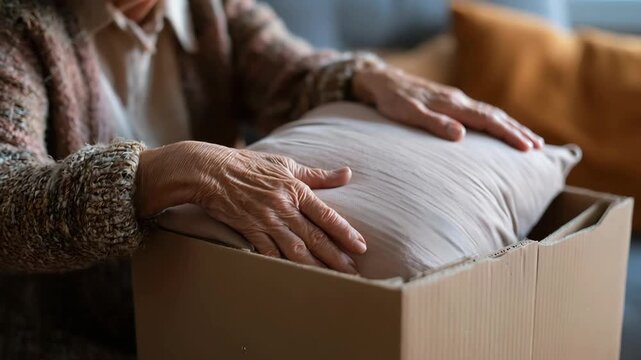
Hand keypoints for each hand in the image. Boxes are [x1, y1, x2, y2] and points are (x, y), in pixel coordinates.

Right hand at [135, 141, 365, 273]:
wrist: (211, 170)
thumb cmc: (250, 165)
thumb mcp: (286, 164)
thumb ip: (318, 175)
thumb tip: (347, 174)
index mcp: (295, 189)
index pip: (326, 214)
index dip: (345, 232)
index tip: (361, 247)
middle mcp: (283, 207)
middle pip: (314, 237)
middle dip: (335, 257)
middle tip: (353, 273)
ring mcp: (265, 221)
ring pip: (294, 249)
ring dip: (314, 266)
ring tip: (331, 280)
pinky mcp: (249, 231)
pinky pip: (268, 253)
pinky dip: (282, 266)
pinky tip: (294, 279)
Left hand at [352, 65, 543, 150]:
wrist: (382, 82)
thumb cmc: (393, 101)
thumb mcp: (408, 114)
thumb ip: (433, 123)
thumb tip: (461, 135)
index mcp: (452, 104)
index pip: (488, 120)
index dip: (509, 135)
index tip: (528, 148)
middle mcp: (459, 100)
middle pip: (496, 116)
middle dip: (519, 131)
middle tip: (541, 148)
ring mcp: (456, 100)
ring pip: (491, 113)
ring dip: (512, 127)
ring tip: (531, 141)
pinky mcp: (451, 102)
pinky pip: (481, 113)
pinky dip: (497, 122)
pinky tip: (502, 129)